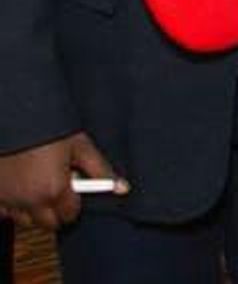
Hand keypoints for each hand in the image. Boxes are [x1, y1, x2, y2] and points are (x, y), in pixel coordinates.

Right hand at [0, 132, 124, 229]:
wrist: (18, 117)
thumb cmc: (50, 130)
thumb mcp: (80, 146)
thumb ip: (101, 170)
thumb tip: (122, 187)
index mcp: (54, 190)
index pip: (70, 215)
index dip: (75, 204)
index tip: (75, 193)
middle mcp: (30, 200)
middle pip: (48, 224)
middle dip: (56, 212)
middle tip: (58, 190)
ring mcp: (8, 200)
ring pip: (25, 221)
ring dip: (34, 210)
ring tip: (39, 185)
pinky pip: (5, 212)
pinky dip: (13, 206)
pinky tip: (21, 188)